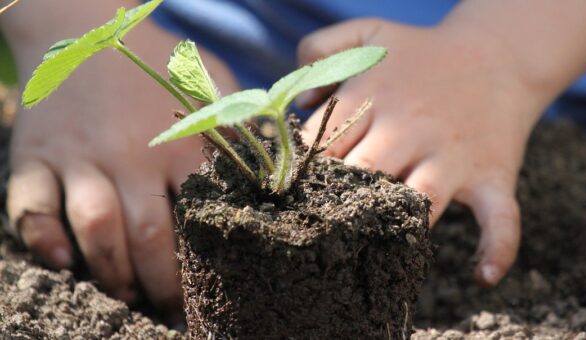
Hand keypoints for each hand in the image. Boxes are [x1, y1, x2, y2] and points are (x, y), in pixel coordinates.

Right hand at [3, 0, 237, 319]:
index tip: (217, 290)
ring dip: (112, 273)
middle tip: (172, 311)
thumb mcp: (209, 81)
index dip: (209, 262)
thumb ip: (238, 122)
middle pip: (149, 236)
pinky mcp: (36, 155)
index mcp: (180, 142)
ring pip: (96, 229)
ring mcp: (80, 156)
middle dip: (162, 285)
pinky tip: (63, 263)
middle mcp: (130, 154)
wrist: (80, 23)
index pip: (201, 216)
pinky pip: (31, 207)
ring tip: (127, 296)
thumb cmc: (154, 61)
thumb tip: (279, 162)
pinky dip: (42, 240)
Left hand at [298, 19, 547, 285]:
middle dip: (338, 202)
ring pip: (419, 201)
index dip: (303, 172)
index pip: (325, 144)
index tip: (290, 194)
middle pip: (363, 174)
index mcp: (375, 98)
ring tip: (375, 252)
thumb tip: (299, 103)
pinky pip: (500, 219)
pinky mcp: (492, 177)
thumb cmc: (423, 53)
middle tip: (319, 228)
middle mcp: (410, 130)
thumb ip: (320, 49)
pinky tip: (482, 276)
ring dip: (397, 227)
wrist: (499, 54)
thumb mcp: (369, 32)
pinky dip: (498, 249)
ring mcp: (452, 157)